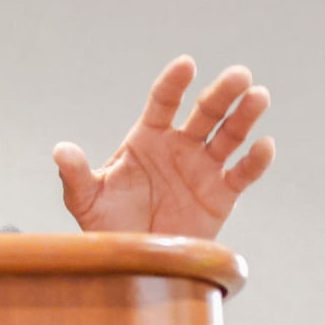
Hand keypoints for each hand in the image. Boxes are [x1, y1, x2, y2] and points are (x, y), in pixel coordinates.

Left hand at [53, 56, 275, 239]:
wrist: (134, 260)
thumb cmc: (106, 224)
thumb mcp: (85, 198)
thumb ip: (75, 173)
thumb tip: (60, 149)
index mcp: (146, 139)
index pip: (163, 103)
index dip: (174, 83)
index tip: (186, 64)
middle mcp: (178, 147)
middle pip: (203, 113)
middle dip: (221, 94)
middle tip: (239, 74)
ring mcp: (202, 169)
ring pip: (229, 136)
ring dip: (245, 116)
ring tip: (258, 96)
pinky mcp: (221, 195)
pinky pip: (242, 174)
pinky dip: (255, 160)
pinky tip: (264, 145)